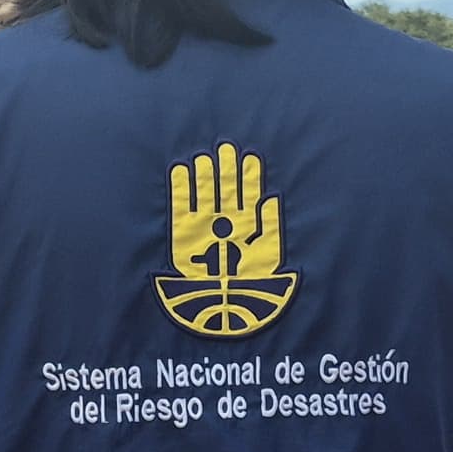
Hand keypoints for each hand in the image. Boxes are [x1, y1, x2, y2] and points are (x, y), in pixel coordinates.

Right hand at [166, 143, 283, 283]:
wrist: (222, 304)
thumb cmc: (251, 283)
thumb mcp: (268, 253)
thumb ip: (269, 224)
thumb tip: (271, 198)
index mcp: (247, 225)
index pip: (247, 194)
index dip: (249, 176)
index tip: (250, 156)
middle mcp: (225, 223)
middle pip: (225, 189)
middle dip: (226, 169)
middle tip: (226, 147)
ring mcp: (204, 226)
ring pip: (204, 194)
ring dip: (205, 174)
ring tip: (206, 154)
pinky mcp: (183, 234)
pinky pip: (181, 206)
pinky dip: (181, 188)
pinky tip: (181, 169)